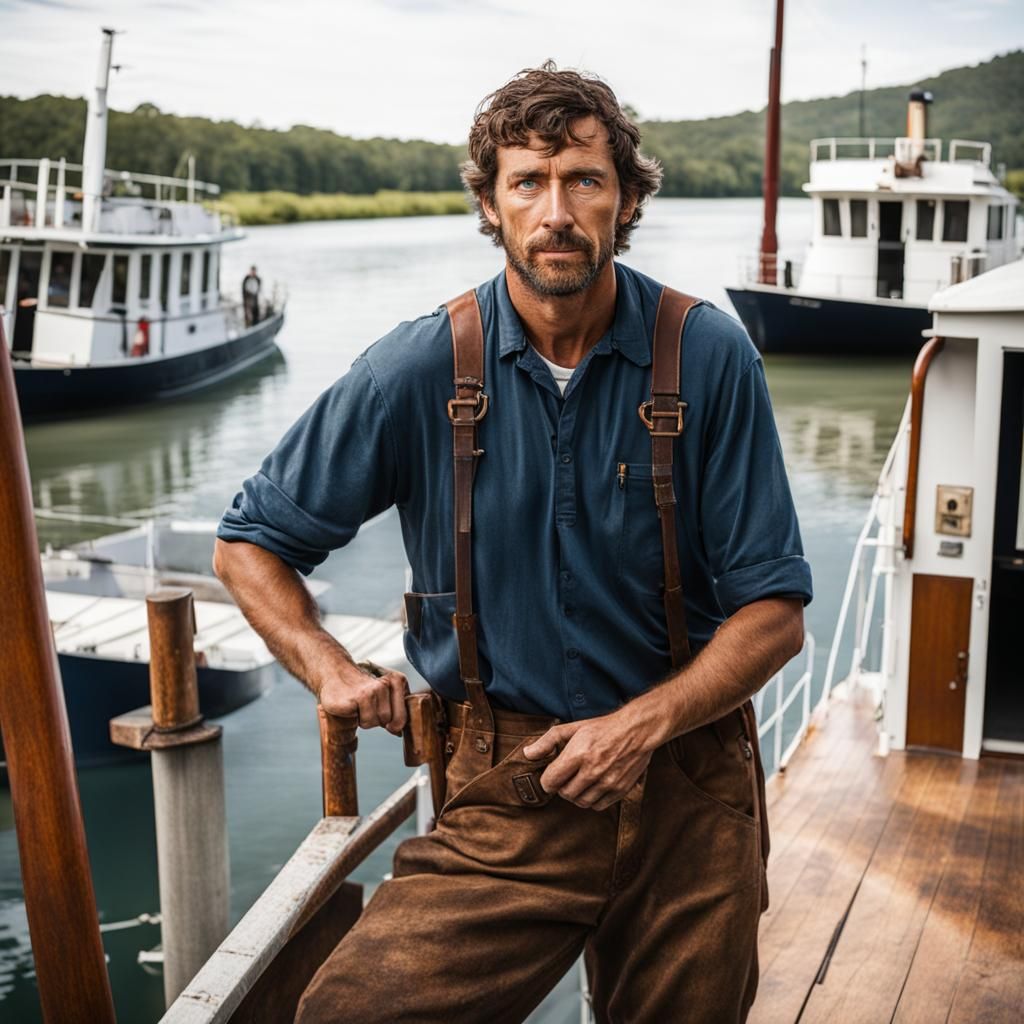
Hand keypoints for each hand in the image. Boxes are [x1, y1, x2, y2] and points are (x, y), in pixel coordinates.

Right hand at [317, 661, 409, 735]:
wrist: (334, 674)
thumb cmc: (359, 689)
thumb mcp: (381, 697)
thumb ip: (394, 711)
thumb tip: (400, 732)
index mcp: (398, 681)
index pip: (405, 714)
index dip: (394, 723)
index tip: (384, 718)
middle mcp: (388, 683)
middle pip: (392, 720)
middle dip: (378, 720)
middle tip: (367, 708)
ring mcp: (374, 690)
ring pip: (378, 722)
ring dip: (366, 719)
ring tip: (358, 705)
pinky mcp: (360, 697)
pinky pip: (366, 721)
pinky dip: (357, 719)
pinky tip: (351, 705)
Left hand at [522, 708, 656, 810]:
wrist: (636, 730)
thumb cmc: (601, 728)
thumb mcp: (572, 728)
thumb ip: (547, 741)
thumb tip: (528, 754)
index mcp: (578, 754)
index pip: (551, 781)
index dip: (547, 780)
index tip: (551, 775)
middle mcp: (593, 770)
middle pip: (565, 793)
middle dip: (561, 787)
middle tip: (566, 777)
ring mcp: (608, 782)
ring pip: (581, 802)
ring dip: (576, 795)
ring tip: (578, 782)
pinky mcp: (620, 789)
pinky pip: (598, 806)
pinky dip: (591, 800)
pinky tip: (592, 787)